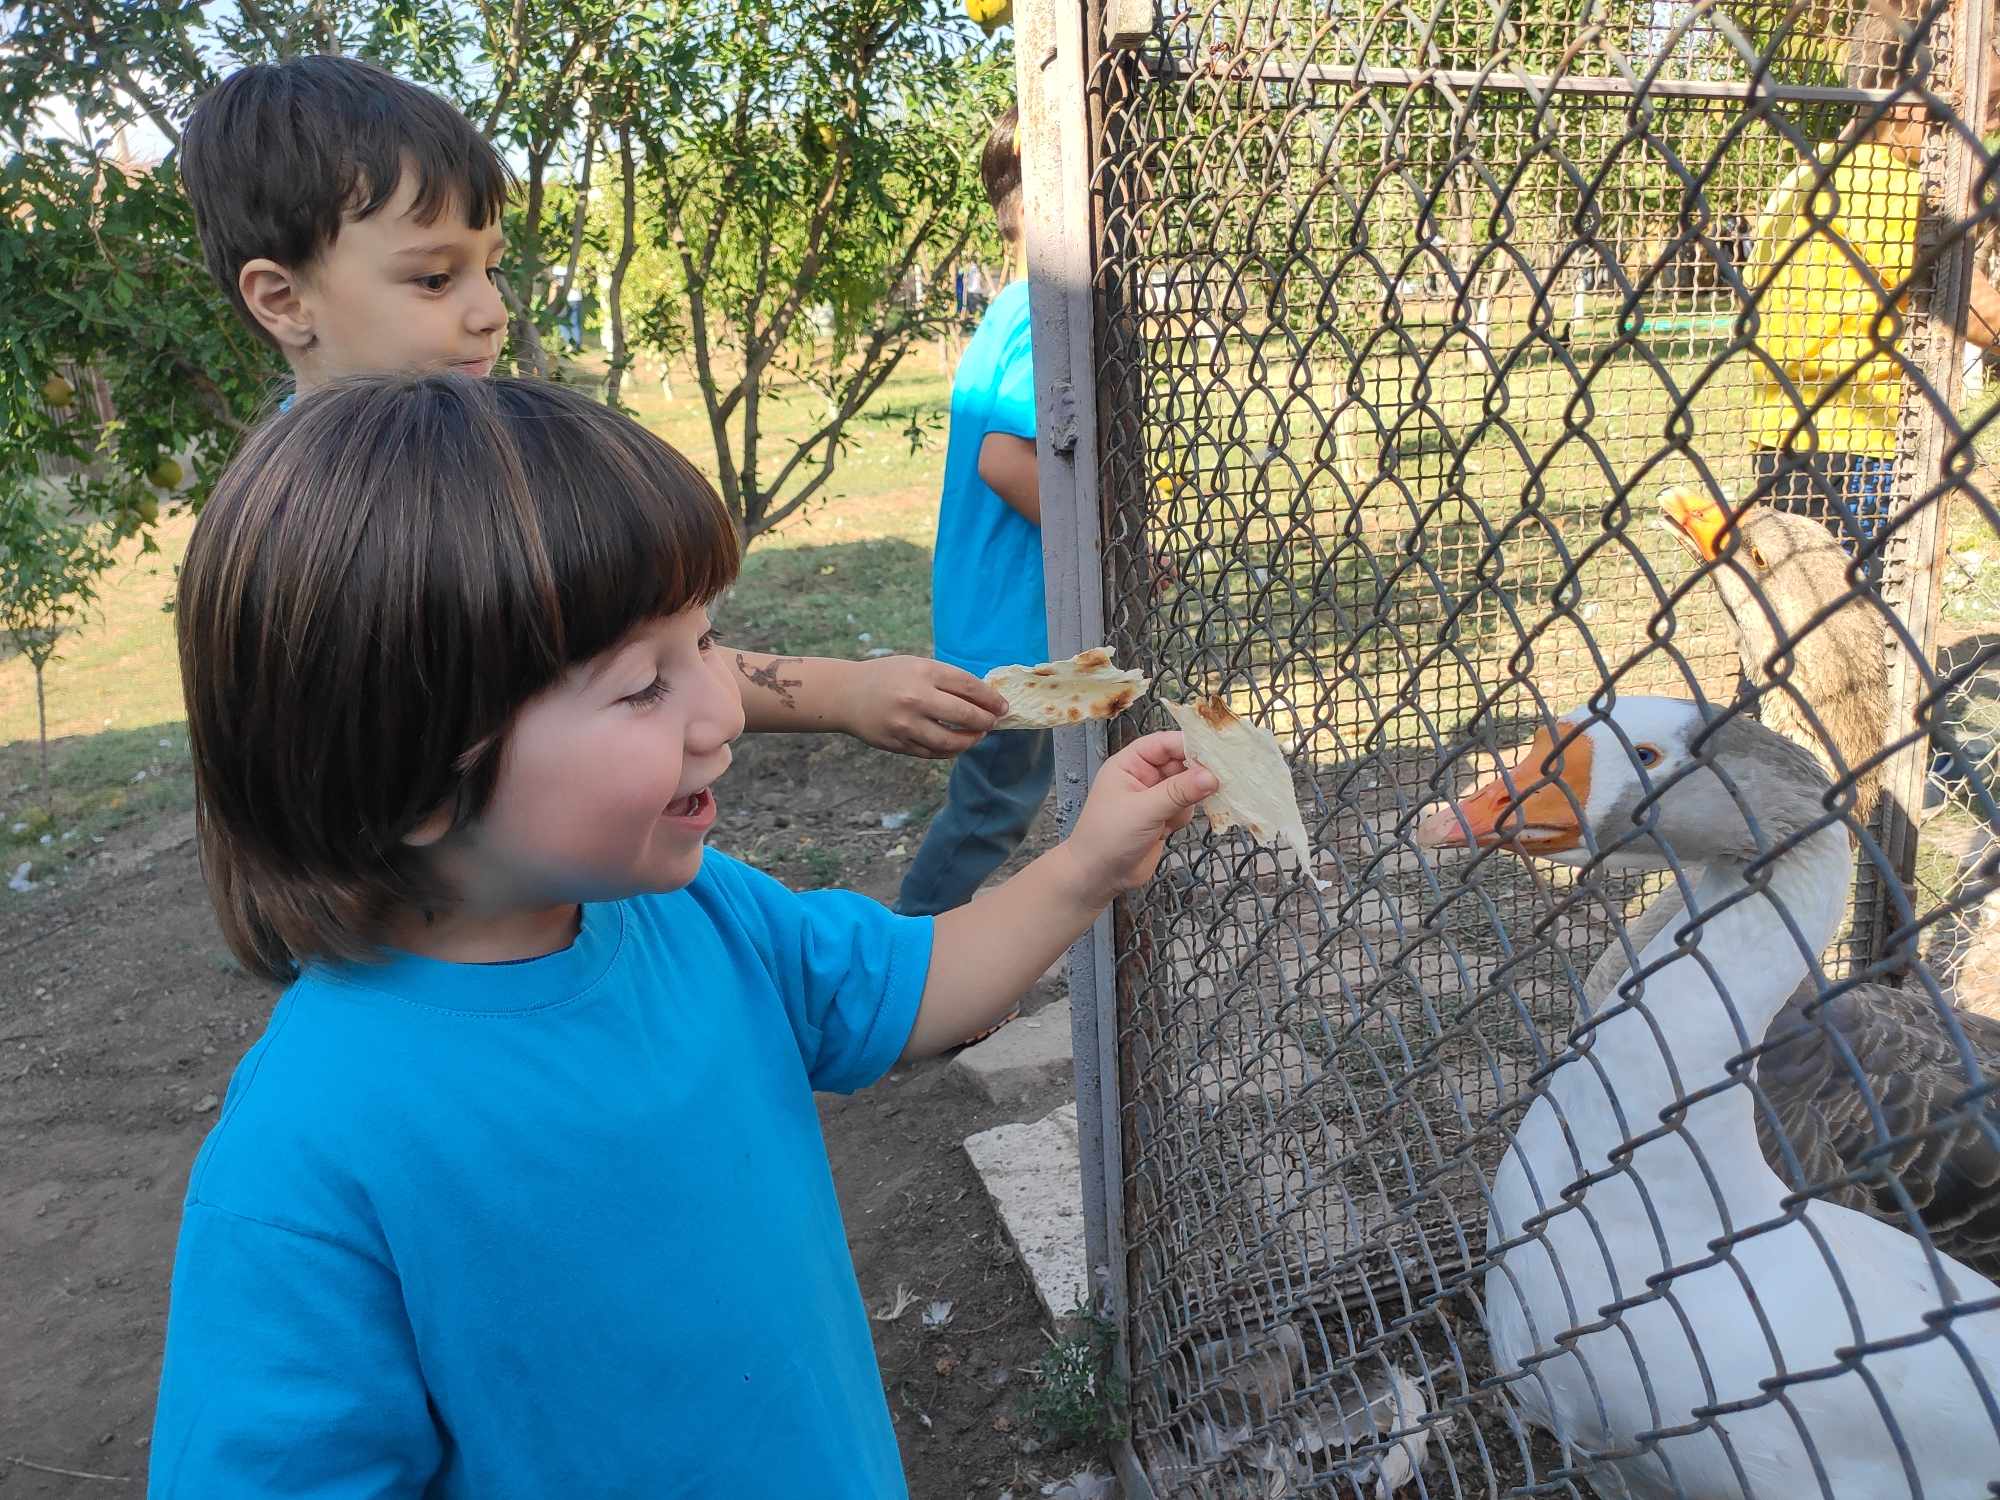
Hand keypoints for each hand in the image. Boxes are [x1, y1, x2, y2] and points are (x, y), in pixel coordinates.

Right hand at [845, 655, 1007, 757]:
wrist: (847, 695)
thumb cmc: (888, 677)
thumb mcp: (917, 666)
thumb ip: (947, 679)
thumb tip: (984, 699)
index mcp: (924, 672)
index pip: (969, 687)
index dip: (991, 699)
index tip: (1003, 706)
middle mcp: (916, 698)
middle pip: (966, 715)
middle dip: (986, 721)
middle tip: (993, 722)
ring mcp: (906, 725)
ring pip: (952, 741)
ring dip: (971, 740)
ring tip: (977, 735)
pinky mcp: (899, 744)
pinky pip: (934, 753)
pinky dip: (950, 750)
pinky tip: (957, 744)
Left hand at [1060, 732, 1216, 903]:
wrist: (1097, 877)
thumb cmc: (1106, 838)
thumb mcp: (1144, 810)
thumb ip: (1178, 792)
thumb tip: (1211, 776)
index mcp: (1129, 764)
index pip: (1164, 744)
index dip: (1189, 745)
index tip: (1216, 752)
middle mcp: (1143, 777)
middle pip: (1180, 763)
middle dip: (1196, 774)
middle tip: (1218, 781)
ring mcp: (1154, 798)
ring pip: (1187, 787)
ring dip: (1190, 799)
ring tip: (1175, 815)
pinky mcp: (1163, 818)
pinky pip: (1186, 807)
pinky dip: (1185, 815)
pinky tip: (1170, 829)